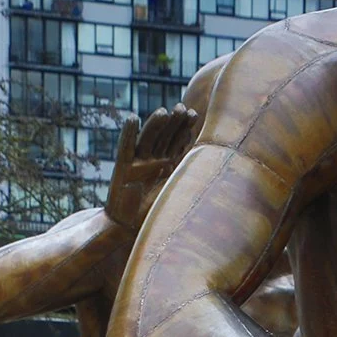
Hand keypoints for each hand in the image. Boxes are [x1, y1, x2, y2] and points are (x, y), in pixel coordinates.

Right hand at [103, 104, 197, 232]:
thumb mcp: (179, 192)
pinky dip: (128, 133)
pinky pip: (125, 147)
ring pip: (148, 138)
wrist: (130, 228)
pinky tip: (132, 118)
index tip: (194, 114)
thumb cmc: (157, 213)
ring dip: (155, 124)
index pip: (178, 141)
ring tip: (163, 111)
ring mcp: (138, 162)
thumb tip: (214, 164)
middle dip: (174, 122)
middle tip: (182, 108)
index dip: (185, 127)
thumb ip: (190, 176)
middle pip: (165, 135)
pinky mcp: (122, 168)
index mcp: (169, 164)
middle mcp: (154, 159)